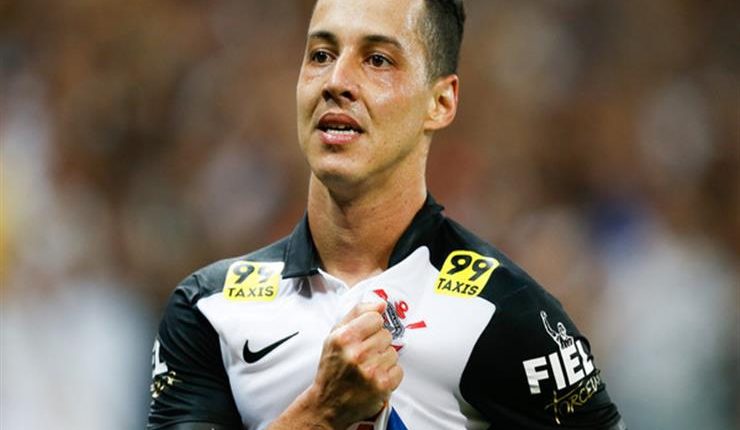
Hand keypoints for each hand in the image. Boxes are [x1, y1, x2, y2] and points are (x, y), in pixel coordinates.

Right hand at [268, 301, 402, 429]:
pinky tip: (375, 378)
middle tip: (363, 356)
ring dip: (383, 360)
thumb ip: (357, 313)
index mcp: (344, 338)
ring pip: (393, 352)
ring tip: (368, 368)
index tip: (362, 337)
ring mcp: (371, 370)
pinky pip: (399, 370)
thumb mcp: (335, 335)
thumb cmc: (332, 368)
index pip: (375, 318)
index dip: (370, 327)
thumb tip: (381, 304)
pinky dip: (390, 374)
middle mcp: (357, 354)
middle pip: (386, 335)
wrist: (327, 404)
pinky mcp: (382, 386)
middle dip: (377, 344)